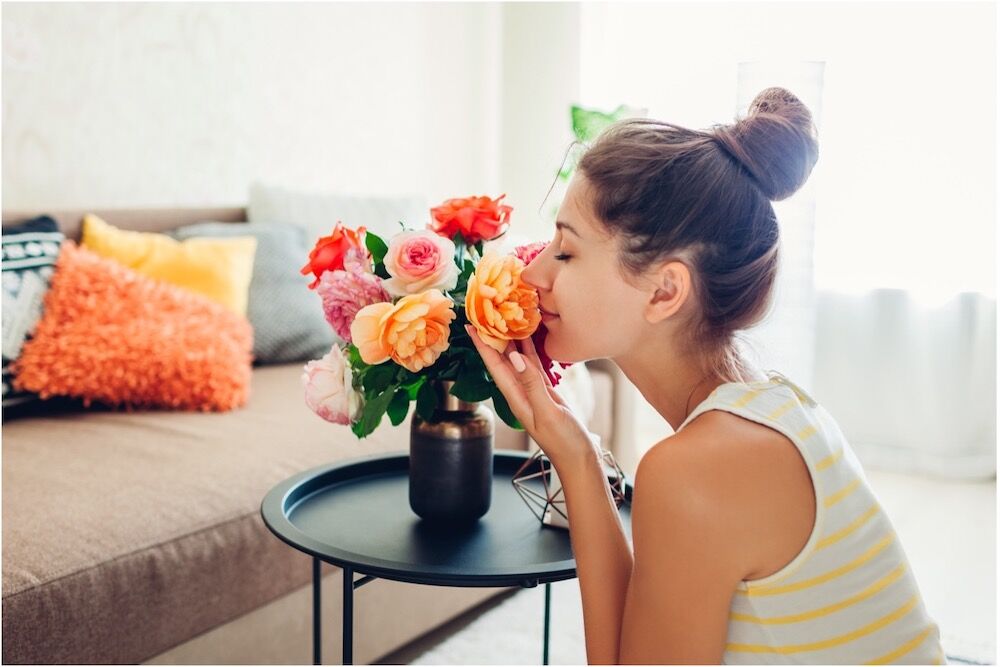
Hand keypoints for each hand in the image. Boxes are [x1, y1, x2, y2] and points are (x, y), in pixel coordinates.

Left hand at [464, 324, 598, 469]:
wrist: (579, 459)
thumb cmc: (564, 442)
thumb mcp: (548, 412)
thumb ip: (532, 385)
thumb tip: (514, 357)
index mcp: (515, 398)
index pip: (494, 366)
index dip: (482, 346)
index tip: (471, 325)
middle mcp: (519, 392)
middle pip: (502, 360)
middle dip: (492, 337)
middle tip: (486, 312)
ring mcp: (532, 392)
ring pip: (517, 360)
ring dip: (511, 340)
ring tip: (505, 317)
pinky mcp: (545, 392)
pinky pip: (533, 365)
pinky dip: (530, 350)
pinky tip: (529, 337)